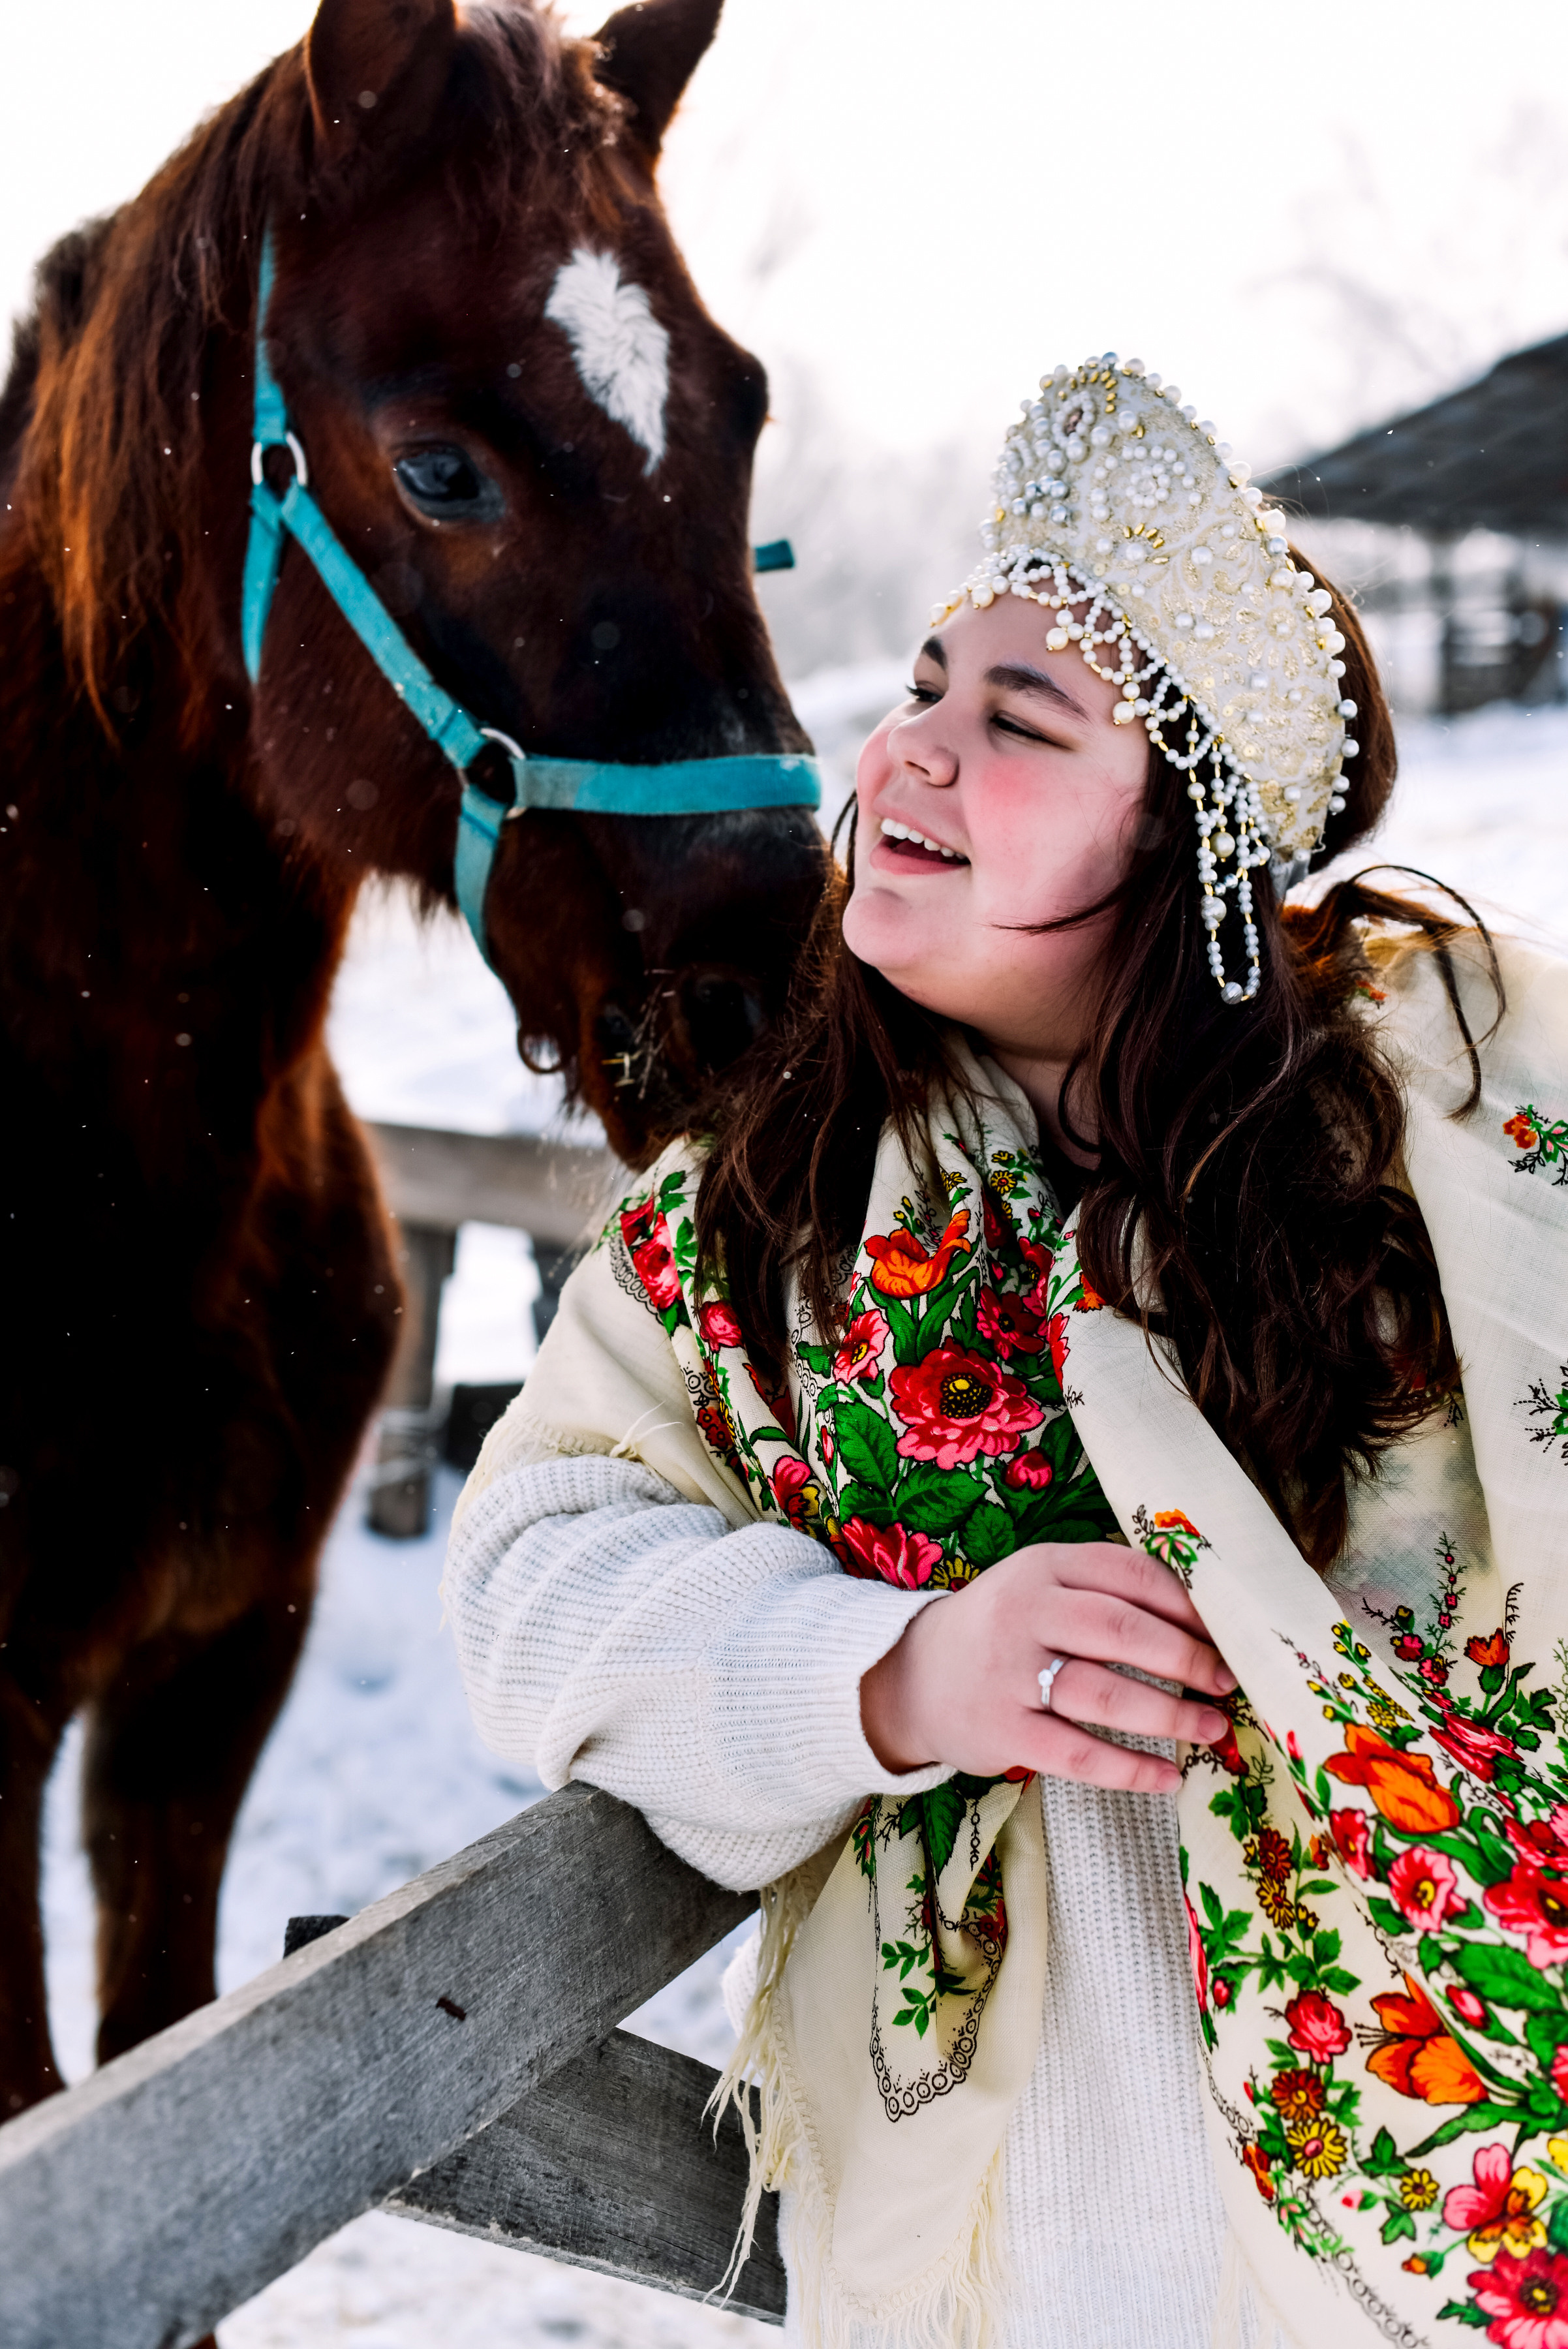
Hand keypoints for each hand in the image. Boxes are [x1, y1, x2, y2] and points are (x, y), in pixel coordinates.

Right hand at [859, 1540, 1236, 1793]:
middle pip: (1123, 1631)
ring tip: (1212, 1729)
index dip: (1188, 1605)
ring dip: (1172, 1716)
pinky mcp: (1002, 1731)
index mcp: (1043, 1566)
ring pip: (1106, 1694)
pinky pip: (1078, 1754)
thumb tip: (1204, 1622)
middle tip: (1226, 1682)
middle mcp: (1025, 1612)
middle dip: (1188, 1660)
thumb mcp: (1041, 1586)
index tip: (1226, 1633)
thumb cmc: (1001, 1630)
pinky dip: (1130, 1770)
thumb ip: (1105, 1590)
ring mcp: (1009, 1674)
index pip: (1131, 1574)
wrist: (911, 1677)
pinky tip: (1168, 1778)